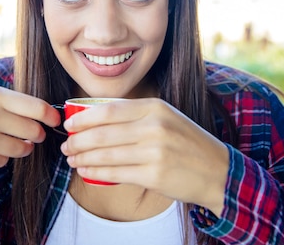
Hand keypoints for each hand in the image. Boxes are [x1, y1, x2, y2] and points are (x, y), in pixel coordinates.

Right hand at [0, 86, 60, 201]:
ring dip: (21, 148)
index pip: (37, 107)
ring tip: (6, 141)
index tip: (55, 121)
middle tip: (32, 135)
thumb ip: (10, 102)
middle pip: (33, 130)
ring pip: (21, 149)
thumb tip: (46, 113)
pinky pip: (2, 162)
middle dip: (36, 135)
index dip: (51, 116)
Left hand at [60, 98, 228, 215]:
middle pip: (103, 133)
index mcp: (155, 107)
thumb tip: (97, 119)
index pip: (109, 110)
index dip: (84, 117)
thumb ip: (137, 116)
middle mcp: (155, 126)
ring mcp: (155, 152)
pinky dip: (96, 172)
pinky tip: (86, 171)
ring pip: (106, 154)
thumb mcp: (167, 118)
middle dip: (78, 140)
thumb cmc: (187, 144)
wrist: (217, 171)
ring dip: (83, 157)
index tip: (69, 124)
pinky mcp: (154, 175)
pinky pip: (115, 173)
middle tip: (66, 145)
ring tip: (72, 159)